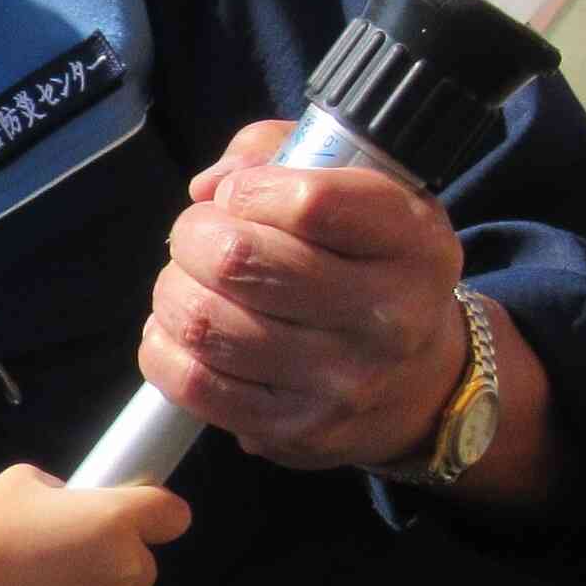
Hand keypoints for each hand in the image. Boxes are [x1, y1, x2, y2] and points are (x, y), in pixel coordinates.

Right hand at [0, 465, 187, 585]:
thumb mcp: (23, 483)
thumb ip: (62, 492)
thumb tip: (68, 502)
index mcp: (116, 517)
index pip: (173, 516)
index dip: (159, 519)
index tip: (144, 522)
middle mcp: (124, 564)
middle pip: (146, 566)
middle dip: (117, 563)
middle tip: (69, 559)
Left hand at [141, 121, 468, 470]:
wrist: (422, 381)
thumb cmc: (374, 265)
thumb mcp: (363, 191)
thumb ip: (281, 156)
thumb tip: (207, 187)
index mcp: (411, 243)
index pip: (309, 203)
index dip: (248, 191)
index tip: (240, 195)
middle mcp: (384, 316)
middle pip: (238, 260)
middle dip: (194, 236)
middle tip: (201, 237)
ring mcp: (338, 381)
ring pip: (203, 322)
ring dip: (173, 290)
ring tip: (190, 282)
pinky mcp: (291, 430)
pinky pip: (190, 382)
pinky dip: (163, 346)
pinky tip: (182, 330)